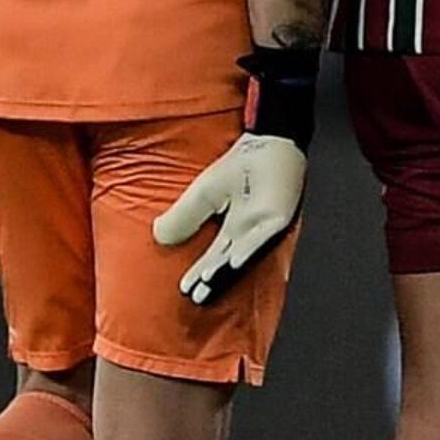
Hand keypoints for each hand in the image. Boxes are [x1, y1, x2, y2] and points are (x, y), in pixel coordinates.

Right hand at [152, 133, 307, 302]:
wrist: (269, 142)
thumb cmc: (241, 165)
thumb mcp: (203, 193)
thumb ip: (183, 216)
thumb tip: (159, 236)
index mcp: (234, 227)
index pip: (215, 255)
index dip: (201, 272)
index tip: (185, 289)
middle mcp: (250, 232)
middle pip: (229, 260)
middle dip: (213, 279)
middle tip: (197, 298)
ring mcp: (267, 226)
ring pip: (246, 253)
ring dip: (228, 269)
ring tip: (209, 283)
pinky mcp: (281, 216)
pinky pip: (264, 235)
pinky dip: (250, 248)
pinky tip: (235, 259)